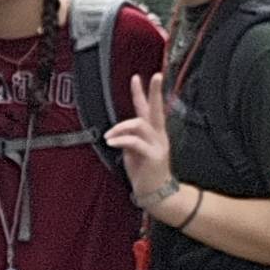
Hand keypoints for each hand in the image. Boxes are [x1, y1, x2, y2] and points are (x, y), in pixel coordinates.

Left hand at [112, 70, 177, 209]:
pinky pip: (135, 142)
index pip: (150, 109)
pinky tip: (112, 143)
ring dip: (120, 128)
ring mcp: (158, 144)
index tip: (136, 77)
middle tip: (154, 76)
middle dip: (155, 91)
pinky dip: (121, 140)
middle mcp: (159, 135)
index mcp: (154, 133)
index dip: (143, 93)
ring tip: (110, 136)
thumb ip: (129, 138)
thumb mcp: (133, 151)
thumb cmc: (145, 172)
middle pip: (157, 109)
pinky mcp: (154, 155)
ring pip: (140, 124)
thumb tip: (117, 131)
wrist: (156, 193)